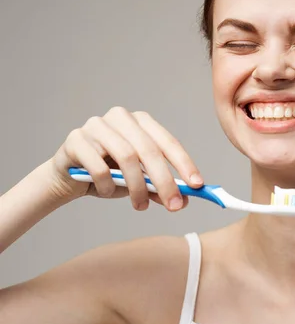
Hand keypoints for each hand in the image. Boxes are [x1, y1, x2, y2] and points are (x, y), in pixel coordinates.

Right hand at [48, 106, 202, 210]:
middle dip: (165, 180)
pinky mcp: (76, 139)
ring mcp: (97, 125)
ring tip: (139, 205)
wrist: (68, 177)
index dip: (184, 164)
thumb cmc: (110, 174)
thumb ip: (160, 187)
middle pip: (149, 150)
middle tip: (173, 205)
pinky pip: (99, 166)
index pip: (168, 142)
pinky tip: (107, 192)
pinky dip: (108, 185)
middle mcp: (121, 117)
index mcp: (141, 122)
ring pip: (126, 157)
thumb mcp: (139, 181)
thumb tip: (184, 200)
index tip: (197, 185)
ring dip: (137, 186)